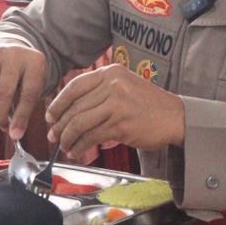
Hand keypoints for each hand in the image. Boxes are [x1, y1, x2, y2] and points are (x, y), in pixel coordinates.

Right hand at [0, 44, 47, 139]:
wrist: (12, 46)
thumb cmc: (25, 75)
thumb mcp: (33, 85)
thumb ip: (26, 107)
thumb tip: (14, 134)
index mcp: (35, 62)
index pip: (28, 94)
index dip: (21, 117)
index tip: (15, 135)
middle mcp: (15, 54)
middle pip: (4, 93)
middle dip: (1, 115)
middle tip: (3, 126)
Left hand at [45, 64, 185, 161]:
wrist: (175, 117)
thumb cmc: (149, 105)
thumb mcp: (125, 86)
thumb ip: (101, 91)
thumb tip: (70, 108)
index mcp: (111, 73)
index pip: (75, 86)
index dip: (58, 102)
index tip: (50, 115)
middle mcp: (113, 85)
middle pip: (75, 106)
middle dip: (60, 124)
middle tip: (53, 136)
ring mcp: (117, 104)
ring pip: (80, 122)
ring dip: (68, 137)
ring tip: (64, 146)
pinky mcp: (121, 124)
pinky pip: (91, 136)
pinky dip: (80, 146)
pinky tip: (77, 151)